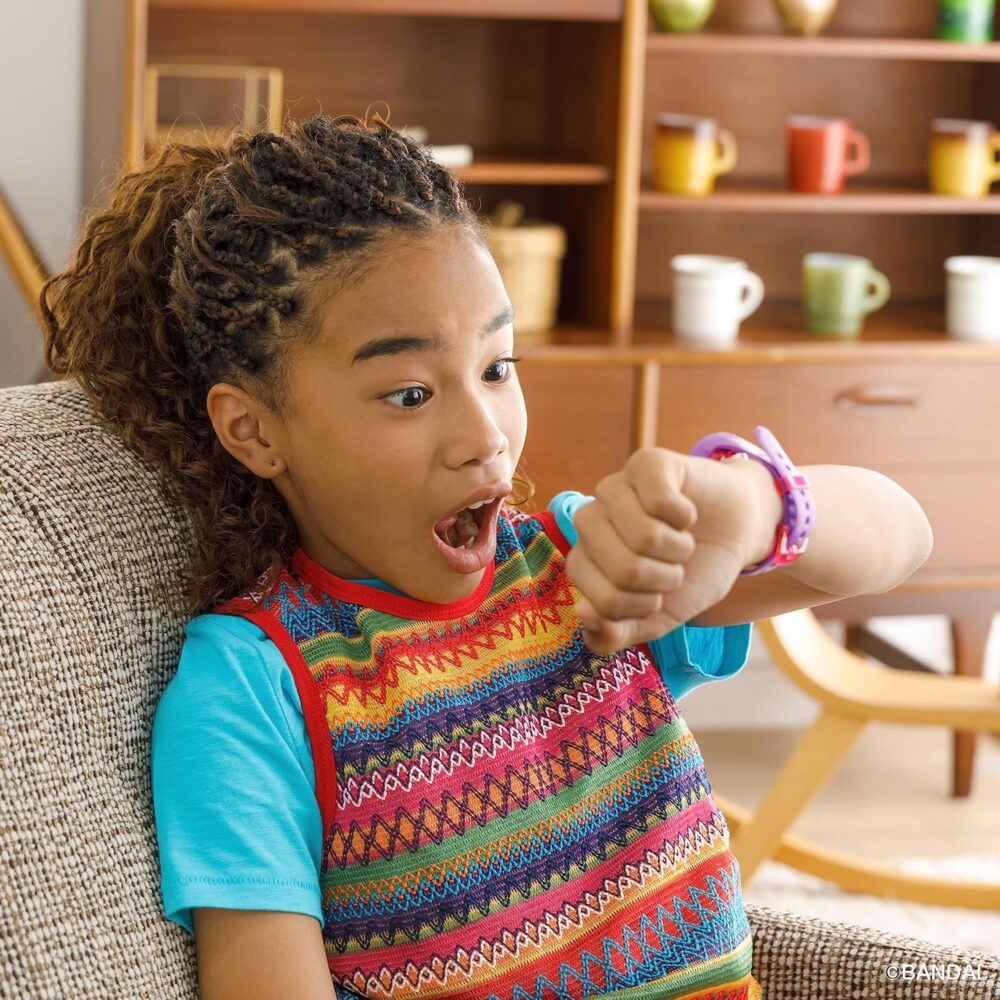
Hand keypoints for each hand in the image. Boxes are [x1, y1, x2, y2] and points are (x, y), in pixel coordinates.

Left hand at [564, 447, 769, 655]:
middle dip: (665, 578)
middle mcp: (590, 522)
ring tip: (682, 539)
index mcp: (586, 561)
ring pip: (644, 536)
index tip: (659, 596)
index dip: (644, 608)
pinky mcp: (645, 463)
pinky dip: (686, 516)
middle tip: (675, 565)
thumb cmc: (693, 572)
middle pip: (624, 571)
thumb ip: (617, 631)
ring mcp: (614, 489)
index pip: (603, 602)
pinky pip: (661, 500)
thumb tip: (584, 614)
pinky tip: (686, 513)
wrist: (737, 532)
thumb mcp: (658, 618)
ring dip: (678, 548)